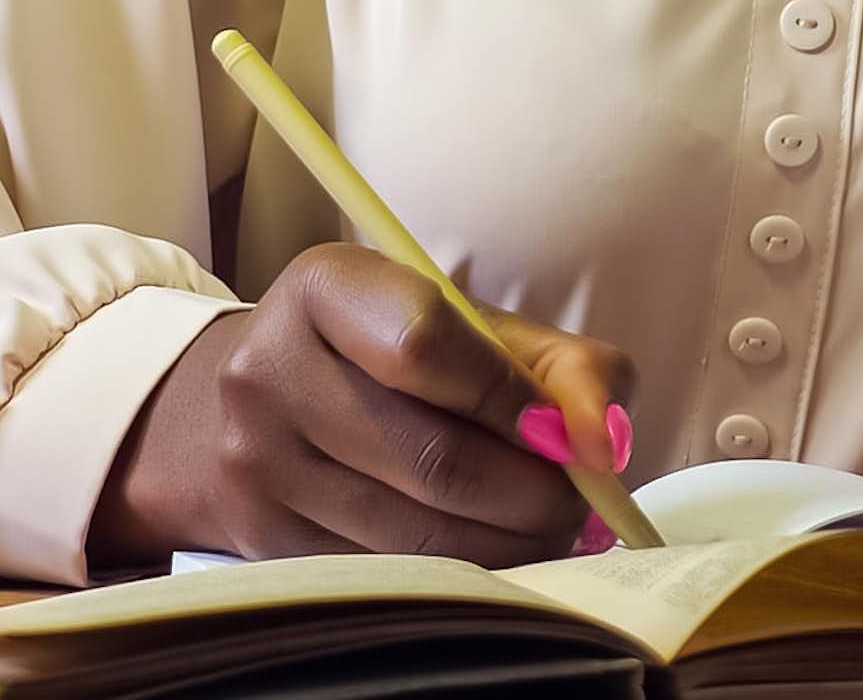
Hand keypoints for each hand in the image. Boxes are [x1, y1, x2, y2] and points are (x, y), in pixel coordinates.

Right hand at [92, 243, 635, 568]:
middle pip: (431, 457)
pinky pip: (386, 575)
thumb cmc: (394, 355)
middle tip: (580, 505)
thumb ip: (566, 368)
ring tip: (546, 532)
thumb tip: (605, 442)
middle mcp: (270, 369)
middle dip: (532, 494)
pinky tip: (489, 553)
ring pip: (413, 532)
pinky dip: (458, 574)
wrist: (266, 398)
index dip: (509, 397)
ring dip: (506, 546)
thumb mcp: (478, 329)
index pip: (424, 344)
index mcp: (324, 286)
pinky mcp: (262, 537)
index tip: (565, 433)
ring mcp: (257, 461)